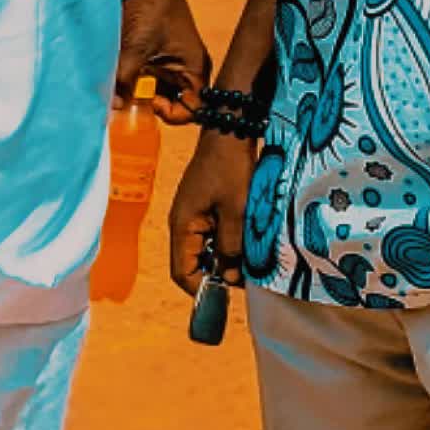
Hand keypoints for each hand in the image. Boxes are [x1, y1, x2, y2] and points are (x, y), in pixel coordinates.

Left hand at [116, 0, 209, 125]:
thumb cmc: (150, 10)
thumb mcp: (135, 49)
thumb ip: (124, 81)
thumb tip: (113, 108)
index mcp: (195, 69)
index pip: (191, 111)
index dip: (170, 114)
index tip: (149, 103)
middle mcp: (187, 69)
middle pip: (173, 103)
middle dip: (150, 106)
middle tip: (129, 101)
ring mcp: (172, 62)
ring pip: (158, 91)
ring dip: (140, 93)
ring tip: (122, 88)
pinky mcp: (156, 55)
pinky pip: (148, 78)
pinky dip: (134, 81)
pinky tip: (121, 76)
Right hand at [169, 128, 256, 296]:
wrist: (230, 132)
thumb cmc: (231, 169)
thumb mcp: (236, 212)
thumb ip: (231, 247)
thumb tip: (230, 277)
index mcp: (182, 226)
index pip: (181, 272)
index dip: (202, 290)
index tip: (226, 297)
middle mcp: (181, 223)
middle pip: (192, 264)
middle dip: (216, 274)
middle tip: (244, 277)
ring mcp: (191, 215)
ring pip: (204, 250)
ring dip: (224, 258)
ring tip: (248, 259)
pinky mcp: (203, 207)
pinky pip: (210, 235)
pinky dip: (225, 243)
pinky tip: (245, 240)